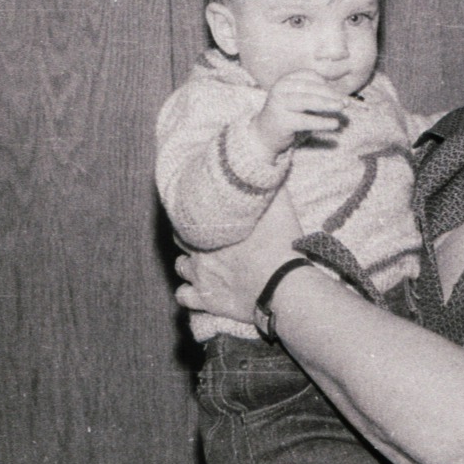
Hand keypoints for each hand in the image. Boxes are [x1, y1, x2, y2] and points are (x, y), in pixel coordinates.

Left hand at [175, 191, 302, 321]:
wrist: (283, 285)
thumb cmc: (281, 244)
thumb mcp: (279, 204)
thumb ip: (268, 184)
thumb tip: (266, 162)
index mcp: (212, 225)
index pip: (189, 212)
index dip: (196, 211)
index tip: (205, 212)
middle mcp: (199, 250)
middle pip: (181, 238)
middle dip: (190, 235)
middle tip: (205, 235)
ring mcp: (201, 277)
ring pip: (180, 266)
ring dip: (188, 262)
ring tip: (201, 261)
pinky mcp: (207, 300)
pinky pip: (184, 297)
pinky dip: (188, 292)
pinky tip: (196, 288)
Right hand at [253, 71, 349, 156]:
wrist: (265, 134)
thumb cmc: (288, 115)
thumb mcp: (301, 100)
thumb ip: (317, 96)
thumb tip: (342, 98)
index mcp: (286, 80)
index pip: (309, 76)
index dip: (326, 84)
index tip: (338, 94)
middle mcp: (280, 88)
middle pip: (310, 87)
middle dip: (330, 94)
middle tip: (346, 102)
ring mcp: (279, 104)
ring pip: (307, 101)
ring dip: (327, 104)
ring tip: (341, 108)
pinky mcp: (281, 121)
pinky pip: (305, 120)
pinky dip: (321, 122)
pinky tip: (334, 124)